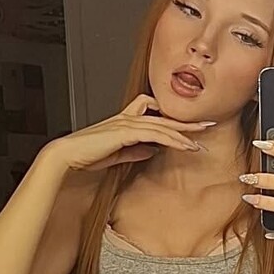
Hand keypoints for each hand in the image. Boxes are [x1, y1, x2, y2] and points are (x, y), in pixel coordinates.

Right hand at [42, 95, 216, 174]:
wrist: (67, 157)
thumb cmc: (86, 156)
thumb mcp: (117, 154)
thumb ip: (135, 151)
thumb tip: (151, 151)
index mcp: (124, 121)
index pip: (155, 116)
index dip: (173, 121)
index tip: (190, 128)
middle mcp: (127, 118)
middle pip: (163, 117)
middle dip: (186, 122)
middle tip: (207, 124)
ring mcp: (125, 123)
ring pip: (162, 125)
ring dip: (183, 133)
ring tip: (200, 141)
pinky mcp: (124, 132)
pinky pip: (154, 134)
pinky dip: (171, 139)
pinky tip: (183, 146)